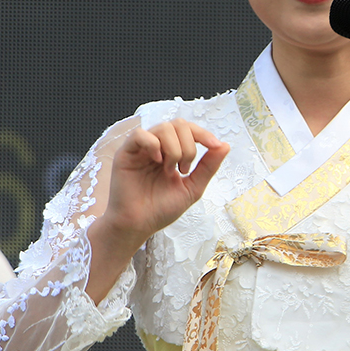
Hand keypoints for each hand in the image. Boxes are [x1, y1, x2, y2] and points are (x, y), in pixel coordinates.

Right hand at [101, 119, 229, 251]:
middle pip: (178, 124)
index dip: (203, 133)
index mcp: (171, 152)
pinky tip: (158, 162)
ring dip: (174, 149)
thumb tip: (224, 145)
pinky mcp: (125, 154)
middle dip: (189, 145)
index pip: (188, 129)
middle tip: (185, 169)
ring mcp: (140, 149)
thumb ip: (208, 166)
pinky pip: (139, 135)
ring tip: (171, 170)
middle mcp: (156, 147)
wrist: (138, 226)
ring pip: (163, 127)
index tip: (214, 146)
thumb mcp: (193, 187)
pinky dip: (153, 144)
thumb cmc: (161, 209)